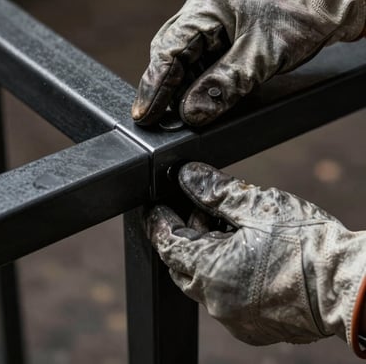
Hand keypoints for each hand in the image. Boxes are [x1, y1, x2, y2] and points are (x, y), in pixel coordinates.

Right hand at [132, 0, 365, 126]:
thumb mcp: (260, 58)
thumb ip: (223, 86)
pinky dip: (195, 81)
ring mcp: (209, 19)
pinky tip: (195, 99)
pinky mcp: (219, 31)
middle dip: (163, 87)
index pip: (170, 49)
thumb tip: (191, 114)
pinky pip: (199, 59)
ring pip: (183, 58)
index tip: (145, 114)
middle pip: (170, 53)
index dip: (155, 85)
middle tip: (155, 119)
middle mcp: (202, 8)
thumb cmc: (296, 20)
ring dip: (179, 87)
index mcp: (207, 4)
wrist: (323, 8)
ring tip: (176, 115)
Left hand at [146, 162, 365, 355]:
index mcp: (212, 272)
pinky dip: (224, 275)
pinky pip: (224, 298)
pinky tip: (244, 255)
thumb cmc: (306, 244)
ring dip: (207, 255)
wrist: (346, 283)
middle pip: (182, 266)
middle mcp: (217, 302)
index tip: (156, 208)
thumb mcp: (256, 206)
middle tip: (201, 211)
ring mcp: (235, 319)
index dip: (159, 223)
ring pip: (204, 282)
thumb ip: (215, 190)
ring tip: (230, 228)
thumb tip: (188, 175)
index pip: (168, 245)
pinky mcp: (252, 327)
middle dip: (185, 237)